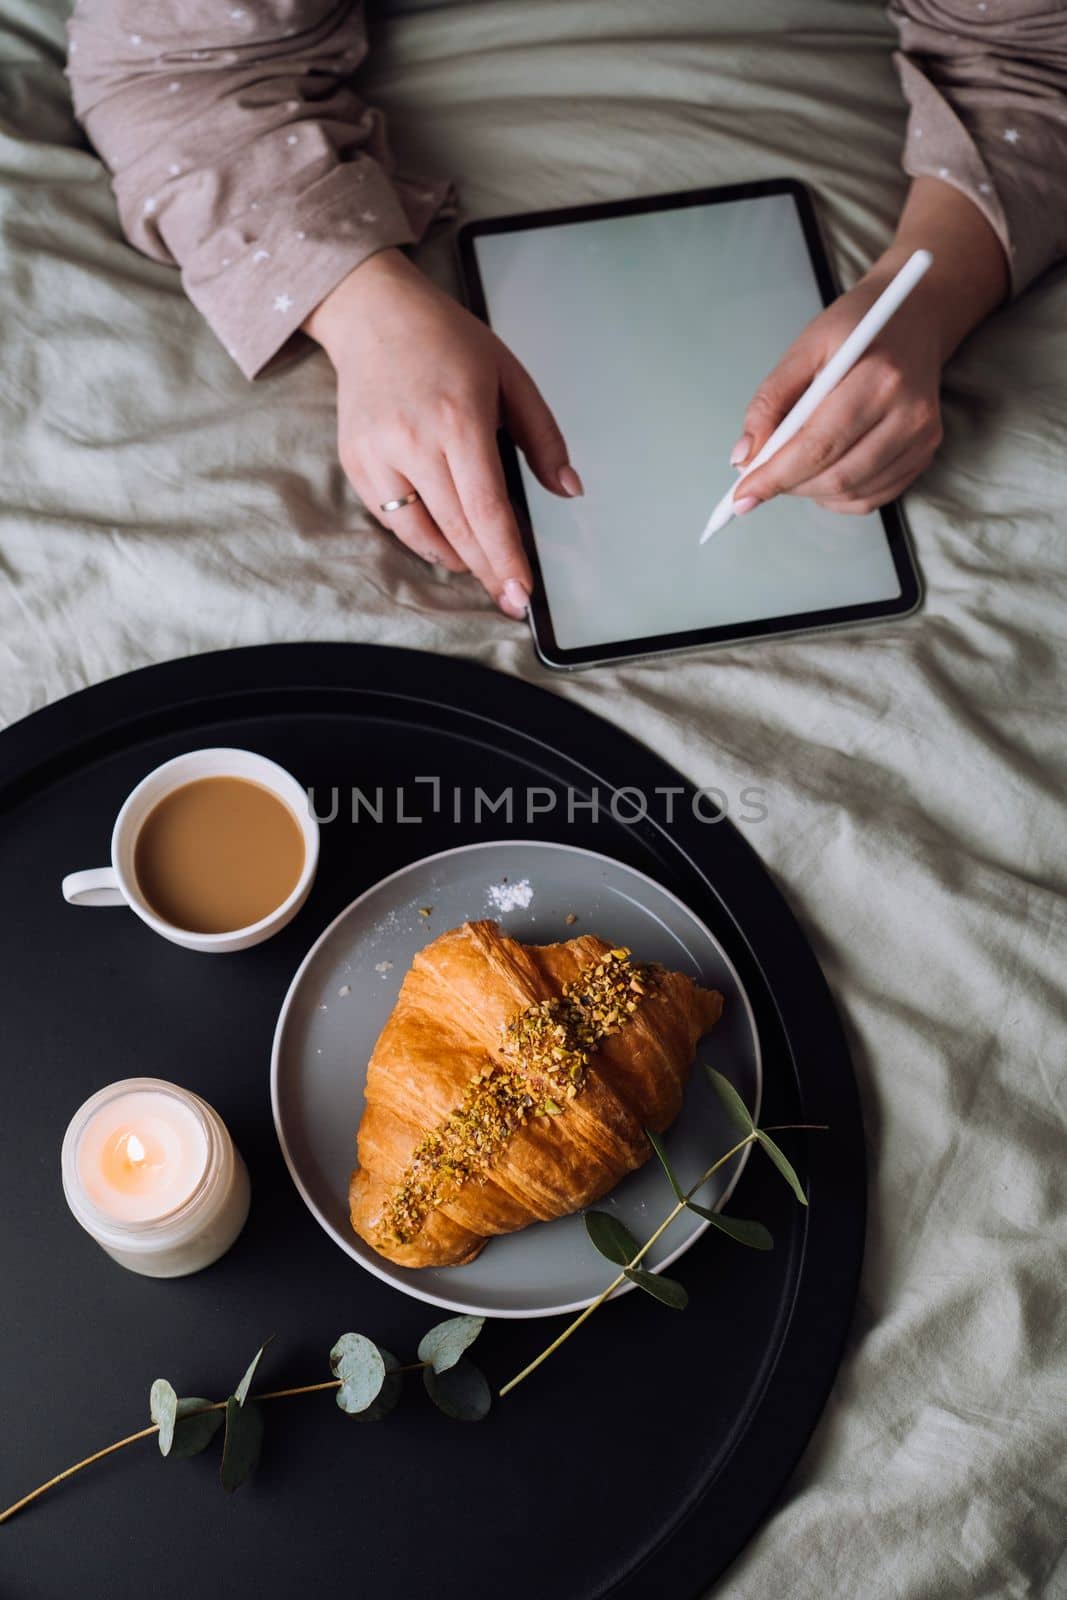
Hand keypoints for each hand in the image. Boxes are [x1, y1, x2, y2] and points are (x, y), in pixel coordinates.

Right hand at [304, 248, 581, 617]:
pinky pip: (391, 518)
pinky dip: (421, 536)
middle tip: (508, 599)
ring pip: (419, 533)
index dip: (506, 556)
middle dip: (487, 571)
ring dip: (454, 559)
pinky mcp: (355, 461)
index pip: (487, 508)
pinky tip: (445, 538)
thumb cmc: (445, 341)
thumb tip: (567, 489)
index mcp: (460, 419)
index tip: (522, 591)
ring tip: (479, 567)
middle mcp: (414, 442)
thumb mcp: (510, 376)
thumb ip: (543, 437)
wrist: (373, 312)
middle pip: (457, 529)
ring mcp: (377, 455)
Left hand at [729, 178, 1008, 517]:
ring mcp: (922, 436)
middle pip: (836, 476)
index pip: (819, 444)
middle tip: (759, 481)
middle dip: (788, 486)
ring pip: (852, 494)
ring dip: (810, 493)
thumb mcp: (804, 347)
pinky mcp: (925, 452)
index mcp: (878, 376)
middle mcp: (909, 412)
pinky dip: (838, 497)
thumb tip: (744, 459)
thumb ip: (769, 402)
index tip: (741, 496)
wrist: (914, 317)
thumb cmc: (857, 328)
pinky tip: (822, 474)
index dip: (775, 476)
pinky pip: (872, 497)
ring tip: (790, 470)